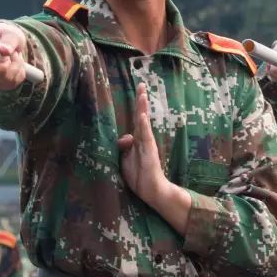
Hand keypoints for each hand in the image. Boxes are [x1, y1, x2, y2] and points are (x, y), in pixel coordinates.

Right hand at [0, 22, 29, 90]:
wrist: (6, 42)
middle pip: (1, 75)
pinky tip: (14, 64)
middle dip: (13, 64)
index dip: (1, 63)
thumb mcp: (10, 33)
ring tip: (14, 56)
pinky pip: (13, 83)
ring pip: (9, 80)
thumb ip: (8, 41)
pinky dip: (18, 73)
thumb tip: (4, 50)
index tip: (7, 54)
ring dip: (17, 67)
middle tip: (14, 52)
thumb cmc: (6, 35)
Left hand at [117, 83, 191, 232]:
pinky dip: (144, 126)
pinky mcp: (149, 152)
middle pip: (141, 115)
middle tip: (141, 85)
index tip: (138, 90)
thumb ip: (124, 146)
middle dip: (141, 101)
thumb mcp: (125, 158)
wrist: (151, 191)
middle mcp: (144, 139)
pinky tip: (143, 116)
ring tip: (142, 94)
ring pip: (144, 123)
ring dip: (142, 108)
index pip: (137, 119)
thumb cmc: (139, 176)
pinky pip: (146, 137)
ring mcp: (147, 144)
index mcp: (138, 140)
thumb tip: (126, 135)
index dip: (137, 106)